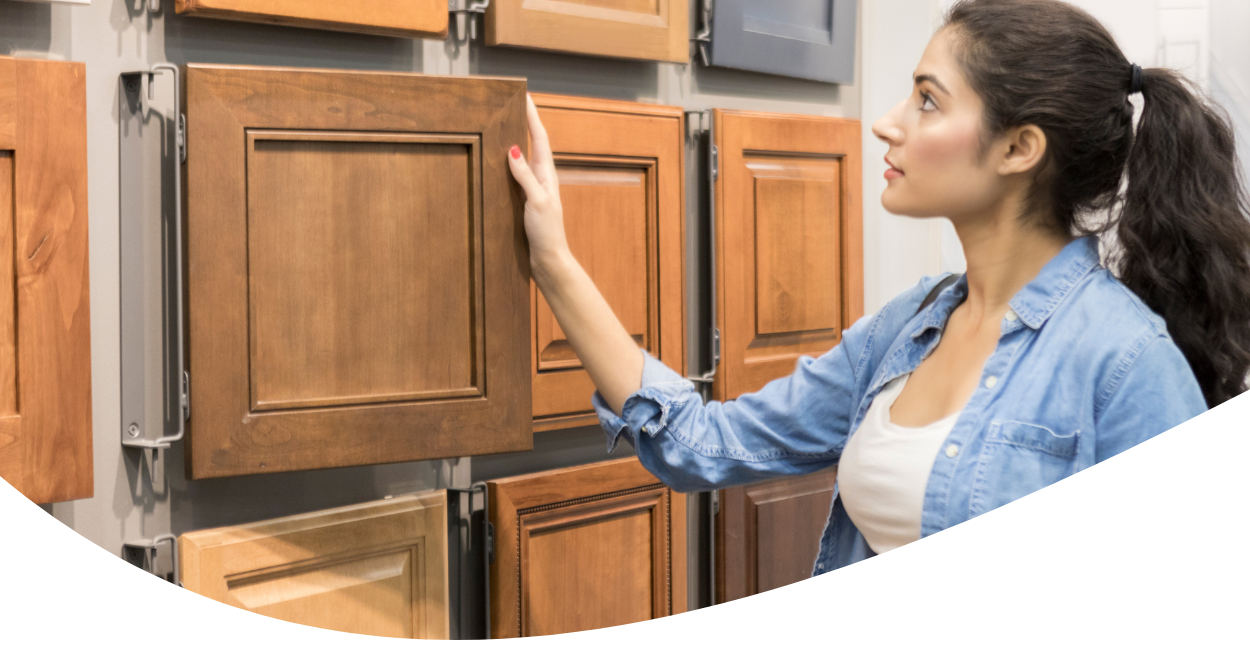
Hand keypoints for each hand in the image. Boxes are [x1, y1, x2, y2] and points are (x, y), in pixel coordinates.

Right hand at [507, 94, 569, 272]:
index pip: (539, 138)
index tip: (525, 96)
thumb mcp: (536, 201)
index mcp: (546, 175)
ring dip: (515, 141)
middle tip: (513, 104)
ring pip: (523, 159)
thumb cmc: (547, 232)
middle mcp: (541, 179)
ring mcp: (533, 190)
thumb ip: (525, 176)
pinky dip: (507, 164)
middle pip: (532, 144)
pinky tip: (498, 163)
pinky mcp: (524, 202)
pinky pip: (515, 176)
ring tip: (503, 125)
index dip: (532, 116)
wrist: (548, 260)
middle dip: (524, 123)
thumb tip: (514, 149)